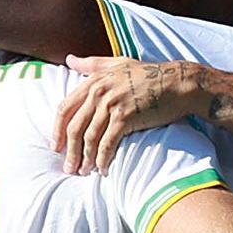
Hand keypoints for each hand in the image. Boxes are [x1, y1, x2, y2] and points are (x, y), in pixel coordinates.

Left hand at [56, 56, 210, 172]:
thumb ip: (91, 63)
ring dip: (85, 159)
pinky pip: (107, 143)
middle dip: (69, 151)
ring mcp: (112, 105)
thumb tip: (69, 59)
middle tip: (68, 168)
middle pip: (74, 127)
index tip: (55, 147)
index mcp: (94, 81)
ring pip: (89, 138)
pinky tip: (103, 169)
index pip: (65, 108)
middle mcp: (99, 92)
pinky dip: (103, 159)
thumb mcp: (117, 63)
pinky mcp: (126, 117)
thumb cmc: (149, 74)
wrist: (177, 83)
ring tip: (83, 172)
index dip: (57, 130)